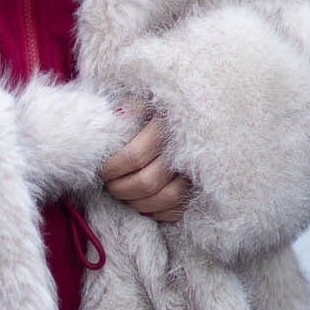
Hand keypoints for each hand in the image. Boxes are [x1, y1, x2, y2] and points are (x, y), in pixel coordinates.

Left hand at [101, 101, 193, 223]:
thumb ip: (132, 105)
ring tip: (125, 196)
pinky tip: (146, 205)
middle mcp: (185, 150)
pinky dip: (160, 212)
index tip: (104, 170)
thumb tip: (118, 115)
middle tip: (111, 186)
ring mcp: (199, 171)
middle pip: (147, 183)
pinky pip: (181, 208)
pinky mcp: (205, 186)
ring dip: (139, 204)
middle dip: (121, 190)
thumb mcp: (149, 97)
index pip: (134, 157)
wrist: (204, 108)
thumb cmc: (165, 105)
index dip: (113, 169)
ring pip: (166, 199)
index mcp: (167, 125)